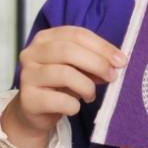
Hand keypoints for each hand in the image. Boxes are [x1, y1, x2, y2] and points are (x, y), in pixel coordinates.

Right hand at [1, 26, 126, 147]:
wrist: (34, 112)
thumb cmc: (58, 85)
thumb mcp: (77, 68)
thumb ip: (93, 60)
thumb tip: (117, 62)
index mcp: (45, 38)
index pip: (77, 34)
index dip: (102, 46)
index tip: (121, 60)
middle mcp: (32, 53)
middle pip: (69, 51)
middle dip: (97, 63)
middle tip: (112, 76)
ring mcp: (27, 75)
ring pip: (65, 74)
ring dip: (87, 86)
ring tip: (91, 94)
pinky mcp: (28, 99)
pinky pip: (59, 100)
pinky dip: (74, 105)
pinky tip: (74, 107)